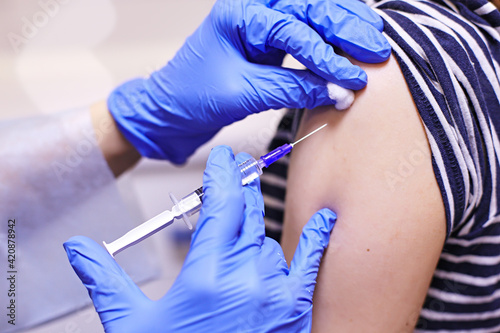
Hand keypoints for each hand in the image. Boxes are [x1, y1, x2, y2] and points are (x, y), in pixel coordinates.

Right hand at [64, 145, 336, 331]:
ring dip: (252, 233)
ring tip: (238, 230)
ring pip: (267, 243)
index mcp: (206, 275)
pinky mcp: (294, 310)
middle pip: (247, 216)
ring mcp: (275, 293)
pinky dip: (318, 239)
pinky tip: (326, 219)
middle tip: (238, 167)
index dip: (223, 176)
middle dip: (240, 190)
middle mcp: (246, 278)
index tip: (225, 157)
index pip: (220, 206)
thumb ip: (106, 280)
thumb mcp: (132, 324)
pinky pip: (310, 264)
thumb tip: (77, 248)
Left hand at [108, 0, 389, 162]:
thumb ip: (291, 88)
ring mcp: (263, 22)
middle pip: (310, 6)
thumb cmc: (191, 96)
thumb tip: (338, 91)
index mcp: (239, 13)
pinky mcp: (270, 40)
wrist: (171, 110)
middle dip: (345, 26)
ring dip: (345, 24)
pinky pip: (307, 32)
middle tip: (376, 48)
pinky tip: (353, 42)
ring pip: (313, 11)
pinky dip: (331, 38)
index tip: (352, 77)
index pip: (293, 28)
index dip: (327, 55)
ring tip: (376, 39)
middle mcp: (253, 9)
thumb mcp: (242, 94)